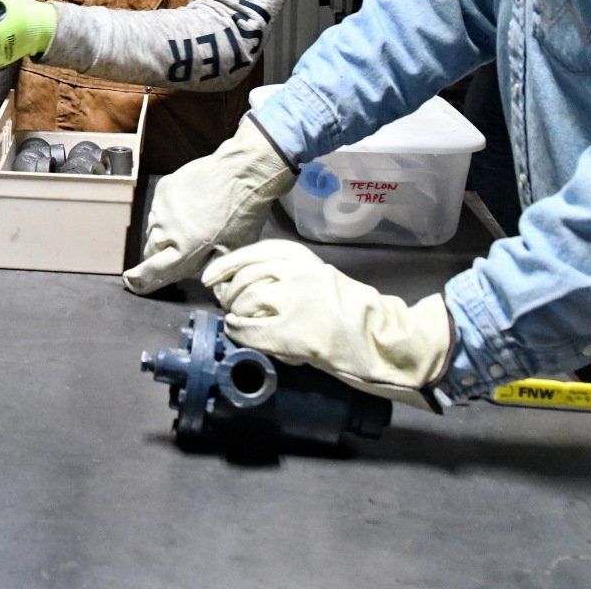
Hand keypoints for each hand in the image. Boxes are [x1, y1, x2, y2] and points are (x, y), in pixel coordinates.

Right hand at [122, 116, 294, 293]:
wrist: (241, 172)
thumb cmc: (243, 214)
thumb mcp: (234, 249)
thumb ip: (214, 266)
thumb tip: (203, 280)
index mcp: (185, 250)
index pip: (154, 270)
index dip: (140, 279)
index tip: (129, 282)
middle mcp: (168, 230)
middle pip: (150, 251)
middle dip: (157, 256)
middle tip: (176, 251)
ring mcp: (163, 208)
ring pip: (154, 228)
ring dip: (164, 233)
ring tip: (187, 226)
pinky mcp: (164, 189)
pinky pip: (158, 208)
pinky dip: (168, 212)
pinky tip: (188, 206)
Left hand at [205, 240, 452, 410]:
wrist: (379, 337)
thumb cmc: (348, 309)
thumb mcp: (315, 275)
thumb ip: (282, 271)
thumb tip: (238, 279)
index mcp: (299, 257)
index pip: (249, 254)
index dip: (225, 267)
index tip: (211, 278)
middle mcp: (293, 273)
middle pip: (242, 279)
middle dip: (230, 294)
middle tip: (230, 306)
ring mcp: (292, 301)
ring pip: (242, 303)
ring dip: (235, 314)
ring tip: (242, 322)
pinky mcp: (290, 332)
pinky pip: (248, 330)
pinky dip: (240, 333)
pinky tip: (243, 334)